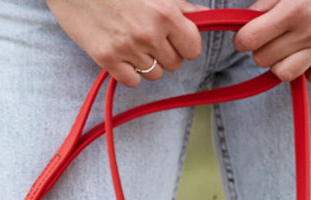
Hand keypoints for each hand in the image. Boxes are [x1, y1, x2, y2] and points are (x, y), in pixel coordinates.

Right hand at [46, 0, 203, 87]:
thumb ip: (179, 5)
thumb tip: (204, 16)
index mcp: (165, 11)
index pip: (193, 48)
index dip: (185, 44)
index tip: (174, 37)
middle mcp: (149, 33)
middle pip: (174, 64)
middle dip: (165, 53)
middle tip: (147, 35)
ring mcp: (127, 48)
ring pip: (154, 74)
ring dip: (146, 62)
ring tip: (130, 40)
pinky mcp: (107, 59)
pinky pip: (132, 81)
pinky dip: (128, 71)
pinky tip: (120, 52)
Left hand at [232, 0, 310, 84]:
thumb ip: (269, 2)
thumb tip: (250, 21)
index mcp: (293, 9)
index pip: (251, 39)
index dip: (243, 39)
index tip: (246, 35)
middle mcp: (309, 30)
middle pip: (264, 59)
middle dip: (260, 50)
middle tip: (268, 38)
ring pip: (285, 74)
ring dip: (279, 64)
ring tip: (285, 50)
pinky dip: (307, 70)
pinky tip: (307, 54)